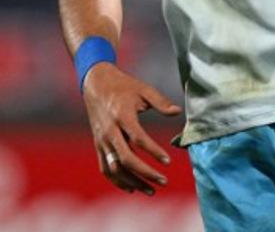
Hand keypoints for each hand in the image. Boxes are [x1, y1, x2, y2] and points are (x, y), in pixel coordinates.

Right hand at [82, 62, 181, 195]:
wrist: (96, 83)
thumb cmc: (123, 86)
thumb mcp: (143, 89)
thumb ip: (161, 102)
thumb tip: (178, 112)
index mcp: (122, 115)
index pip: (138, 138)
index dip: (154, 151)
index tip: (168, 161)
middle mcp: (110, 130)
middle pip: (126, 158)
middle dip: (145, 173)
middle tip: (163, 181)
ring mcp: (102, 140)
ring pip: (115, 168)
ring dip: (133, 182)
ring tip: (152, 190)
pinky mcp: (99, 145)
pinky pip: (106, 168)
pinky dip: (118, 181)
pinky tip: (133, 188)